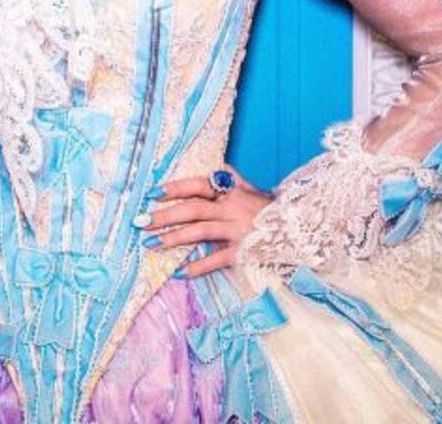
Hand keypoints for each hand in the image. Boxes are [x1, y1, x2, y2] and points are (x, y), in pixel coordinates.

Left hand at [136, 167, 272, 277]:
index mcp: (230, 191)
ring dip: (173, 238)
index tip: (151, 193)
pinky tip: (180, 273)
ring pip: (200, 231)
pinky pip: (216, 259)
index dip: (174, 188)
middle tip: (141, 222)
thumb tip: (217, 168)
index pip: (197, 186)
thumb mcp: (251, 188)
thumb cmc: (270, 208)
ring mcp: (237, 230)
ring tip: (152, 244)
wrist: (300, 228)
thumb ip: (231, 179)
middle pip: (192, 209)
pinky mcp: (243, 251)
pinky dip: (198, 266)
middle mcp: (231, 208)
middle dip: (164, 215)